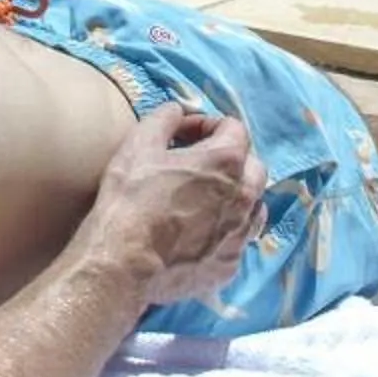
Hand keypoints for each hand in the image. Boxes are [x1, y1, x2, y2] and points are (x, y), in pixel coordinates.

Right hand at [90, 102, 267, 304]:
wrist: (123, 262)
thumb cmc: (131, 197)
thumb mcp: (139, 143)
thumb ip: (165, 118)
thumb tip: (178, 111)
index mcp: (226, 161)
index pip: (234, 128)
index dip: (208, 125)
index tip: (184, 135)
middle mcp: (244, 197)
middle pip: (253, 167)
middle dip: (230, 159)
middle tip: (198, 165)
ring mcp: (240, 234)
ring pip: (254, 206)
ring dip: (235, 196)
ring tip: (204, 200)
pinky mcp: (230, 265)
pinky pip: (237, 240)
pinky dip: (223, 232)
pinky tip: (197, 235)